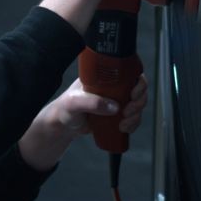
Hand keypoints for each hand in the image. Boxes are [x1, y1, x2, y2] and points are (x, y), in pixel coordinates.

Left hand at [18, 71, 149, 172]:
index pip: (128, 72)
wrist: (62, 126)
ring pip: (137, 104)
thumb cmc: (64, 109)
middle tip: (128, 111)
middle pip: (137, 88)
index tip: (134, 93)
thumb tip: (114, 107)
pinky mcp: (116, 115)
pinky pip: (132, 117)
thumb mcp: (74, 102)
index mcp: (104, 77)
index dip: (137, 81)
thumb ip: (91, 103)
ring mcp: (115, 101)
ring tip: (124, 123)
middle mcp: (112, 87)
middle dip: (139, 101)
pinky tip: (125, 128)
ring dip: (136, 114)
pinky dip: (133, 123)